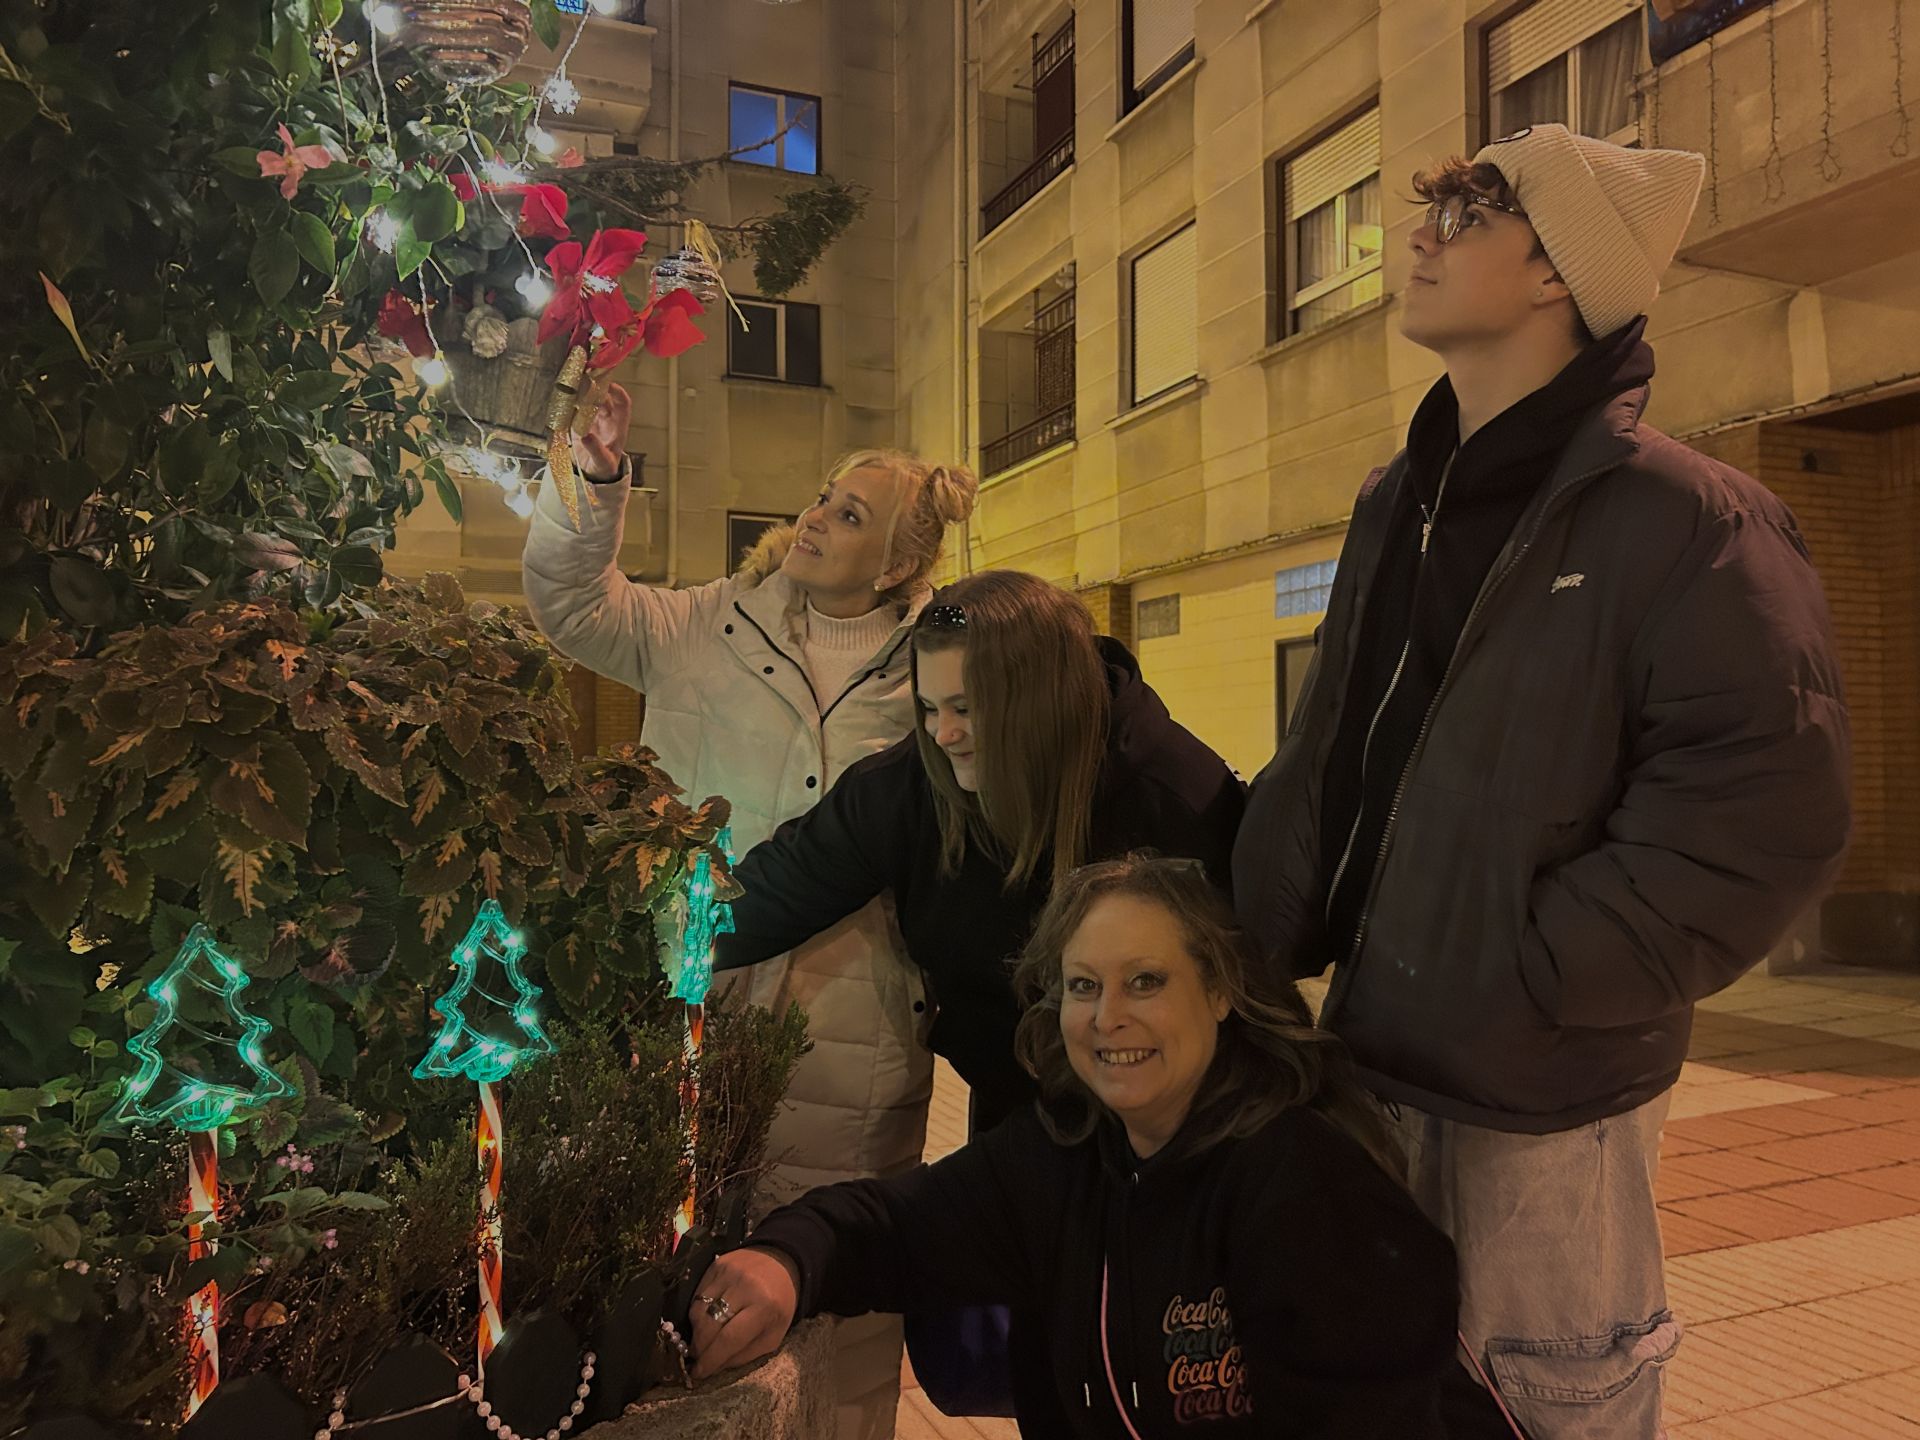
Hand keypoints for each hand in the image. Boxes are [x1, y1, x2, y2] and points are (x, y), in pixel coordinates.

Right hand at [573, 382, 630, 480]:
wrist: (592, 472)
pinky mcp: (578, 422)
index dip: (617, 392)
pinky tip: (561, 399)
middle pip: (603, 396)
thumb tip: (586, 436)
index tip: (607, 385)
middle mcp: (606, 418)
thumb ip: (596, 450)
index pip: (623, 403)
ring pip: (589, 399)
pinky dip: (569, 403)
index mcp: (618, 426)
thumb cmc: (604, 467)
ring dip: (581, 392)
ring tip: (570, 387)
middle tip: (582, 382)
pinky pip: (575, 408)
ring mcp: (592, 418)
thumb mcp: (602, 461)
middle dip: (595, 387)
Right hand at [689, 1247, 799, 1381]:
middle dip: (699, 1348)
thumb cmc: (779, 1305)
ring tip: (700, 1341)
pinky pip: (697, 1295)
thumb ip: (744, 1355)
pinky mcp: (717, 1264)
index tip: (698, 1374)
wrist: (782, 1263)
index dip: (711, 1359)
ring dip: (696, 1331)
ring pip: (699, 1310)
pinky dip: (697, 1312)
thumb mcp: (772, 1335)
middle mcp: (745, 1287)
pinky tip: (703, 1321)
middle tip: (696, 1360)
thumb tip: (714, 1368)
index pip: (729, 1339)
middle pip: (709, 1325)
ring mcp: (729, 1273)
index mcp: (764, 1308)